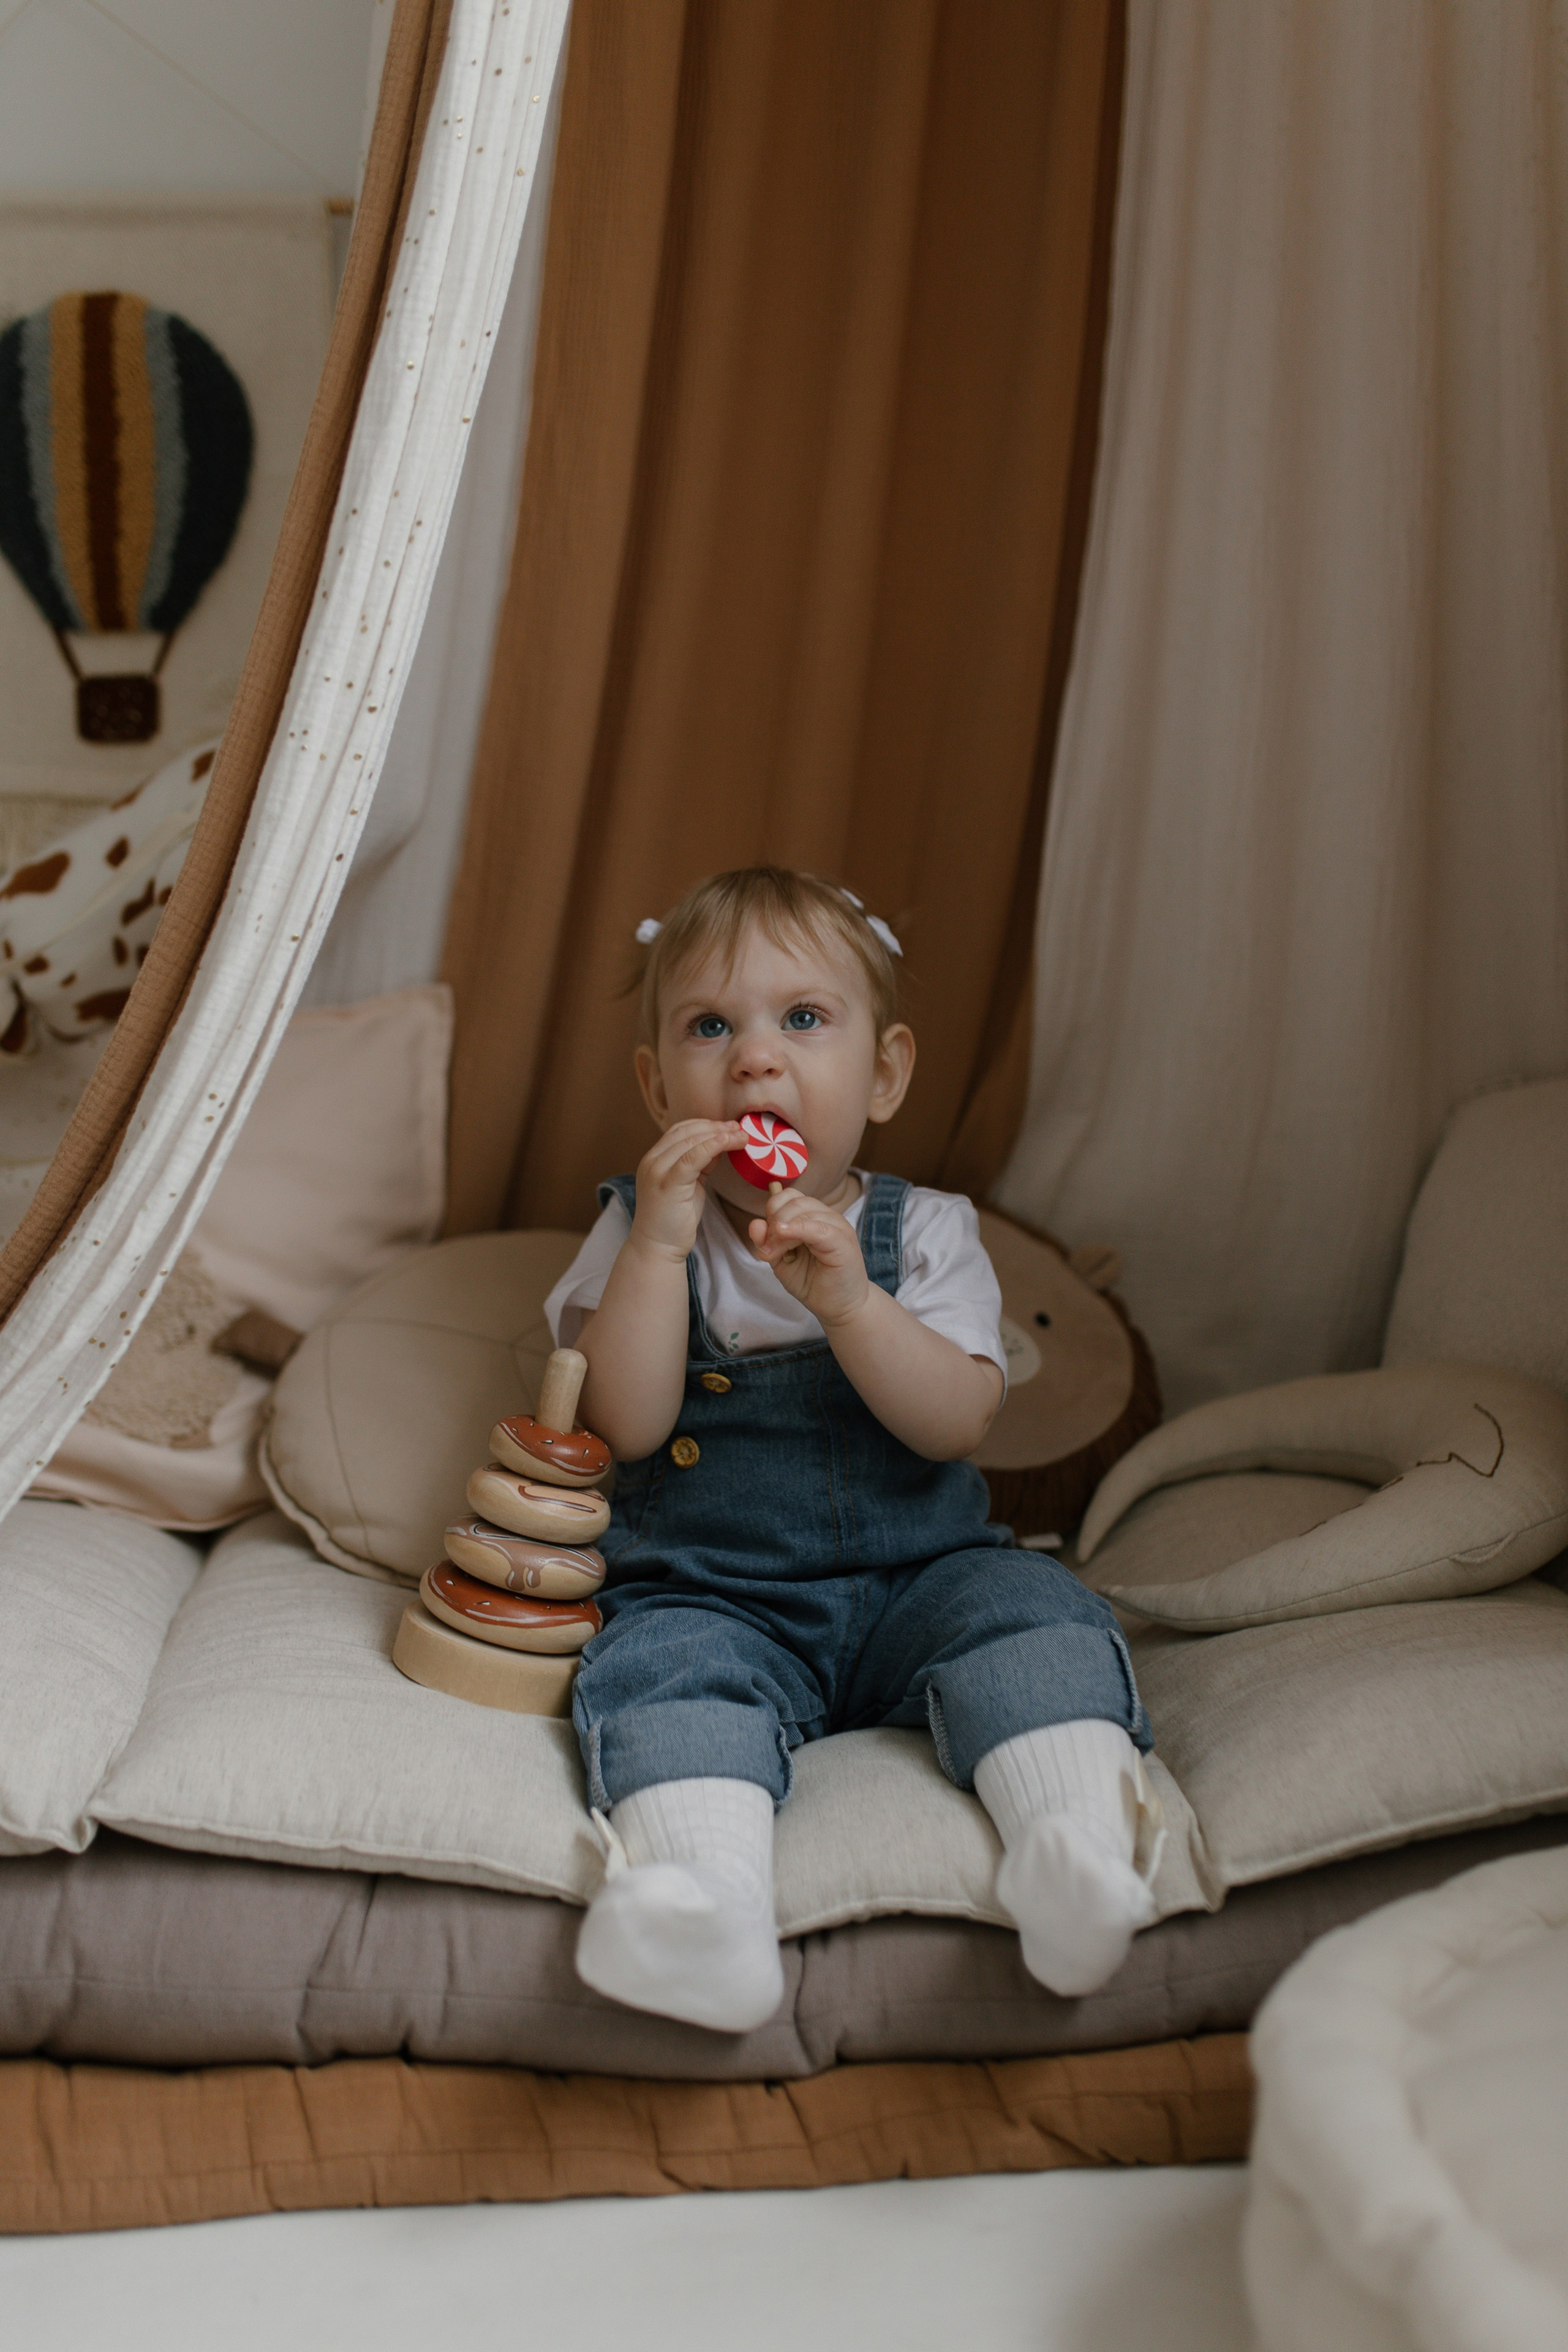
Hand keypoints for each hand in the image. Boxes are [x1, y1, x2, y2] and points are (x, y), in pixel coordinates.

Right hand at [631, 1119, 743, 1260]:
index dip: (707, 1125)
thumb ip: (699, 1164)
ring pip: (690, 1142)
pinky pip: (692, 1158)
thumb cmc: (674, 1219)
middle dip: (716, 1127)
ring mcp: (657, 1171)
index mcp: (654, 1159)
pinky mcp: (667, 1184)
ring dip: (719, 1135)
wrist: (658, 1247)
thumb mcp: (689, 1185)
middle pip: (686, 1132)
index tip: (730, 1127)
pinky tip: (728, 1143)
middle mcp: (652, 1161)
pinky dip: (711, 1146)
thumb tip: (717, 1145)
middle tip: (740, 1128)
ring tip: (741, 1136)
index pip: (680, 1131)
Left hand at [748, 1186, 868, 1327]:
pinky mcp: (843, 1242)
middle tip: (767, 1251)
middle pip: (794, 1201)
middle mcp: (828, 1217)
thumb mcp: (781, 1261)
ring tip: (774, 1255)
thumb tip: (755, 1223)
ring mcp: (838, 1227)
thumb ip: (768, 1242)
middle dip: (774, 1223)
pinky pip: (818, 1228)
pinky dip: (798, 1229)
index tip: (765, 1239)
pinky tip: (785, 1236)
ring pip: (804, 1212)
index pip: (789, 1197)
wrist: (839, 1308)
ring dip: (781, 1232)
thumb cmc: (813, 1283)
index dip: (772, 1212)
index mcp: (814, 1217)